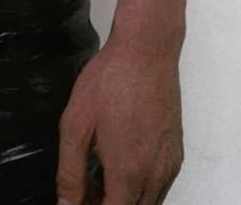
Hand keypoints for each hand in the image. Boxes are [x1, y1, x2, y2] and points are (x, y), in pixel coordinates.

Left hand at [55, 30, 183, 204]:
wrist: (145, 52)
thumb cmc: (110, 81)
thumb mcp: (76, 123)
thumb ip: (70, 170)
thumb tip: (66, 203)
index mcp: (128, 171)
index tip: (75, 199)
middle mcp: (155, 174)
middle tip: (82, 188)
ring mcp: (169, 164)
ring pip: (147, 201)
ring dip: (122, 197)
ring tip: (95, 175)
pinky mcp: (175, 152)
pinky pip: (159, 184)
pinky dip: (138, 184)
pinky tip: (117, 161)